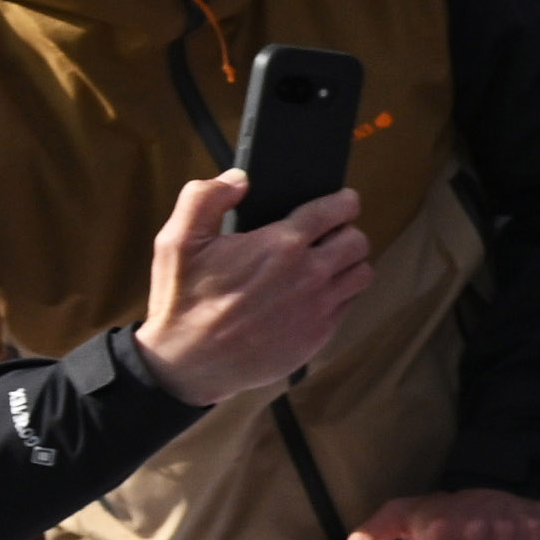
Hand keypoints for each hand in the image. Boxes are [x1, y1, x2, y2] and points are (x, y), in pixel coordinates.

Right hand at [132, 174, 372, 405]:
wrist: (189, 361)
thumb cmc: (184, 299)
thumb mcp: (177, 240)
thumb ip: (205, 198)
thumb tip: (238, 179)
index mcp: (281, 245)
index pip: (335, 211)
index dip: (345, 201)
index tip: (344, 200)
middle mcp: (310, 274)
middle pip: (358, 241)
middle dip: (348, 231)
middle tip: (332, 233)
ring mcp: (319, 307)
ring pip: (362, 274)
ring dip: (351, 263)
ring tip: (330, 261)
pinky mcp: (319, 334)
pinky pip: (349, 305)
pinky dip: (341, 294)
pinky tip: (318, 292)